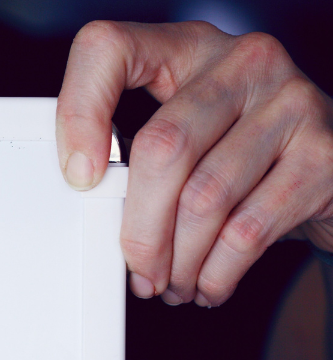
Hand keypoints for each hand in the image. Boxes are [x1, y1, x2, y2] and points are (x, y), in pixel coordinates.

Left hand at [56, 21, 332, 305]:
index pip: (109, 48)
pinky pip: (246, 231)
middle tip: (137, 268)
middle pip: (162, 147)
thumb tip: (91, 210)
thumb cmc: (244, 156)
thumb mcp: (189, 135)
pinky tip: (208, 284)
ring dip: (179, 261)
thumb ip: (139, 155)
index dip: (79, 112)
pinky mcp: (324, 155)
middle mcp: (243, 63)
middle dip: (140, 228)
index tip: (78, 175)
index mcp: (189, 49)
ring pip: (203, 199)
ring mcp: (291, 103)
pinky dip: (216, 272)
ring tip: (171, 283)